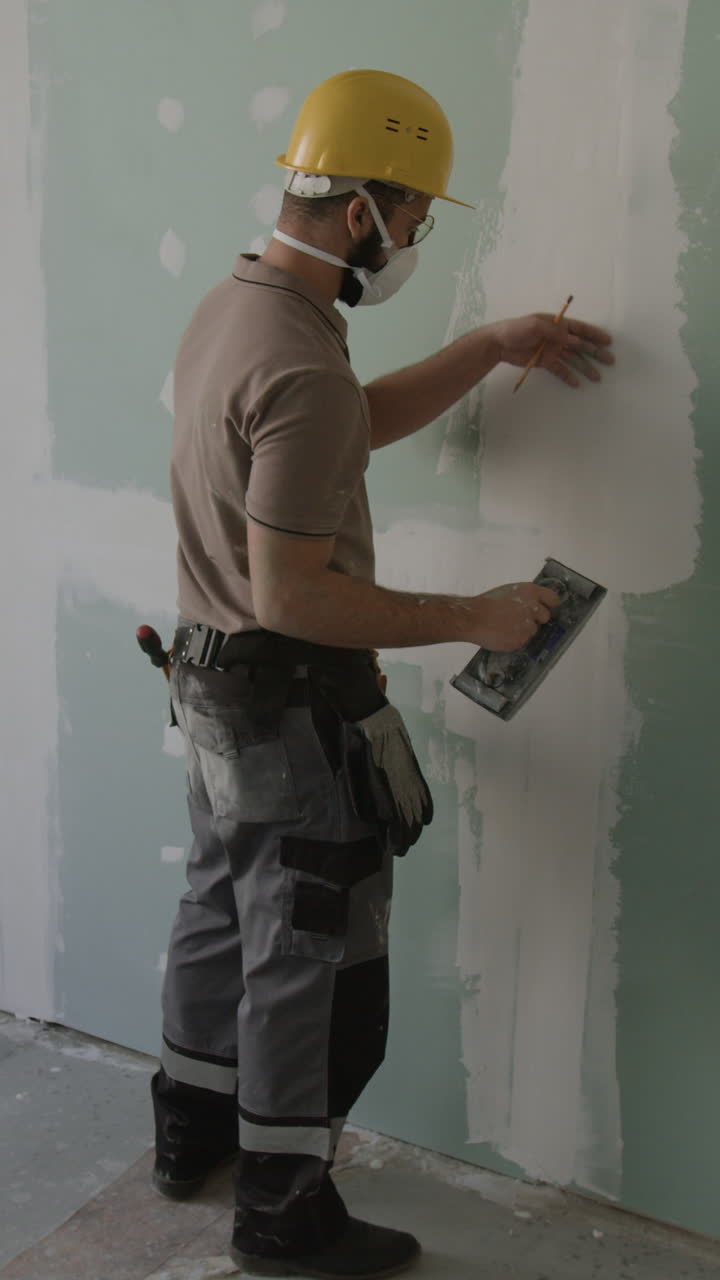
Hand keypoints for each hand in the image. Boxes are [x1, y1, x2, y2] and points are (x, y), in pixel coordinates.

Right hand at [471, 582, 559, 651]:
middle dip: (536, 618)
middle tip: (521, 618)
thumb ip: (525, 597)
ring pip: (533, 630)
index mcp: (530, 592)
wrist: (473, 618)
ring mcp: (528, 625)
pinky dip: (515, 639)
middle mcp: (533, 608)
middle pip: (546, 616)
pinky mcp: (521, 640)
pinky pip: (522, 641)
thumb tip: (535, 603)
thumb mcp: (509, 591)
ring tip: (506, 626)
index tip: (548, 607)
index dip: (550, 604)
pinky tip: (503, 633)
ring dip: (524, 630)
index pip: (553, 599)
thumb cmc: (487, 603)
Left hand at [490, 313, 613, 387]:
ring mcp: (552, 350)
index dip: (594, 334)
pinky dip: (568, 376)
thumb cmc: (516, 329)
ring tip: (598, 377)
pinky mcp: (545, 362)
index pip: (580, 329)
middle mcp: (558, 337)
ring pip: (573, 360)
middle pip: (581, 345)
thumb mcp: (535, 325)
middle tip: (610, 361)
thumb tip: (573, 339)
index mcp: (557, 325)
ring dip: (586, 368)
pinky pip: (560, 370)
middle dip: (596, 353)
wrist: (499, 344)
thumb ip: (554, 331)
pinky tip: (578, 384)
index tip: (608, 341)